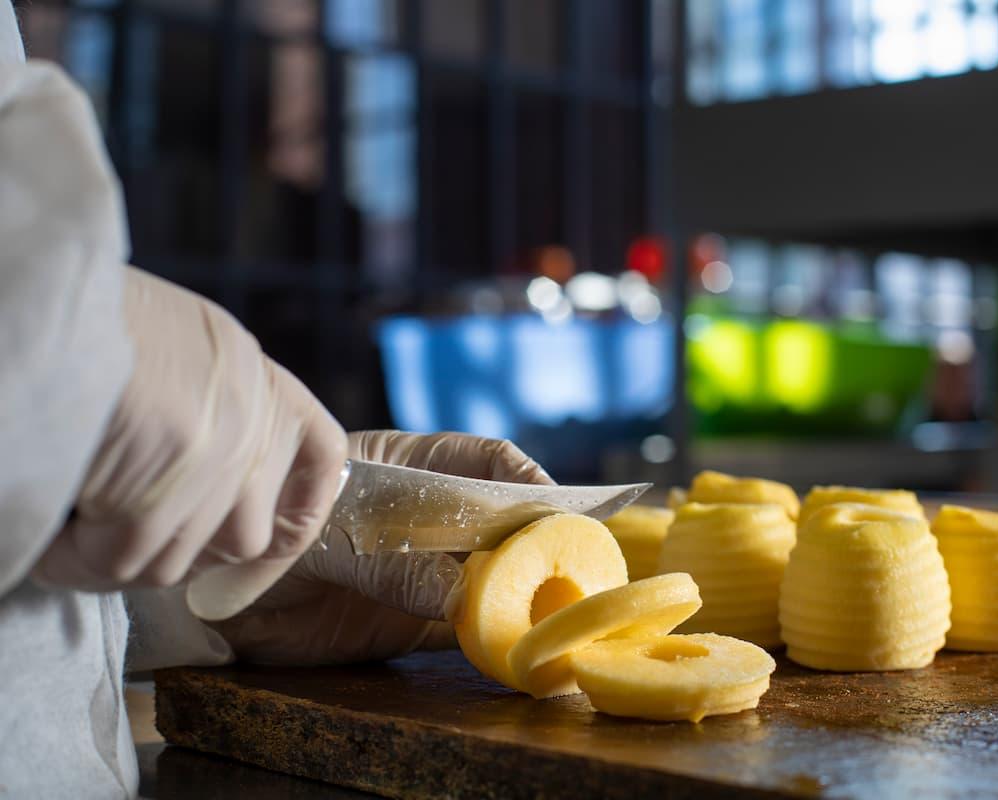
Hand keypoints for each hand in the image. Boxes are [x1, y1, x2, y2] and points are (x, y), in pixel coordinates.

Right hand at [33, 268, 346, 617]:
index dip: (302, 509)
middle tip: (116, 527)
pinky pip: (121, 560)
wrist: (45, 289)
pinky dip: (75, 558)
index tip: (271, 544)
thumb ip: (216, 410)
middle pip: (243, 536)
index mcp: (260, 377)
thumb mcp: (184, 347)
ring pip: (178, 559)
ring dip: (118, 553)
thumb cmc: (96, 321)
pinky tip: (50, 534)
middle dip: (179, 545)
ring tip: (70, 519)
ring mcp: (213, 458)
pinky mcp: (160, 491)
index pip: (324, 458)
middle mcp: (251, 420)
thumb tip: (195, 488)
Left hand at [211, 430, 552, 664]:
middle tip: (571, 560)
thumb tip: (461, 595)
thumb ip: (389, 564)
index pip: (482, 461)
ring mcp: (424, 569)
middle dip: (537, 536)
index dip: (523, 476)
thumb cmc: (265, 534)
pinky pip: (466, 625)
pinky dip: (492, 634)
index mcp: (410, 468)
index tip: (556, 501)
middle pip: (499, 520)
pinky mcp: (413, 621)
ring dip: (521, 589)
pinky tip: (514, 640)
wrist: (210, 600)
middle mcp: (428, 518)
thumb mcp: (325, 539)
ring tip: (553, 605)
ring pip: (491, 574)